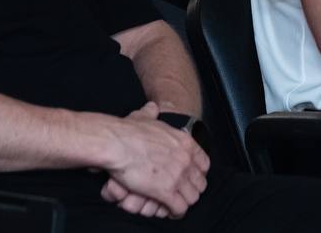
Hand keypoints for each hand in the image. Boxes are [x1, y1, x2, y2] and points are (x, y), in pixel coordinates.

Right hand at [98, 102, 209, 218]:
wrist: (117, 143)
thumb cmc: (127, 131)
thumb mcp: (145, 117)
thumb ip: (151, 113)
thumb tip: (152, 108)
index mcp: (184, 142)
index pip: (204, 164)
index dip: (197, 173)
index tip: (189, 177)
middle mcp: (185, 159)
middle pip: (200, 182)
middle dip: (191, 190)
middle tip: (181, 193)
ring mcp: (178, 175)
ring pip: (192, 197)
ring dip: (184, 202)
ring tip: (175, 204)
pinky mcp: (166, 191)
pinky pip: (179, 208)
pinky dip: (175, 212)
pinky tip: (169, 211)